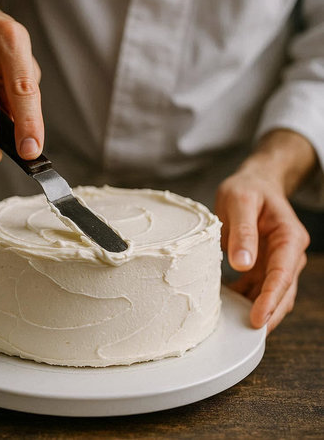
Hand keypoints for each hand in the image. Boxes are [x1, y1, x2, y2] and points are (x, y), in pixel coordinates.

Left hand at [216, 170, 308, 333]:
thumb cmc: (247, 189)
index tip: (258, 318)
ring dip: (257, 310)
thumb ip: (243, 232)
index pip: (283, 273)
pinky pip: (256, 287)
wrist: (252, 184)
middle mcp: (287, 253)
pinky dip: (246, 299)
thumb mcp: (240, 202)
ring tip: (236, 326)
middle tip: (249, 333)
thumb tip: (243, 265)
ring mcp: (275, 260)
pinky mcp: (262, 264)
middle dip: (269, 313)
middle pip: (283, 290)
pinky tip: (229, 307)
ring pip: (272, 294)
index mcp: (288, 237)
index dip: (271, 298)